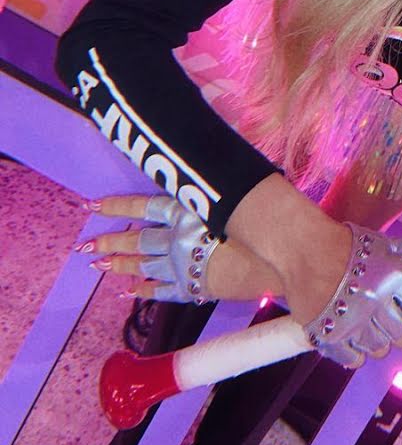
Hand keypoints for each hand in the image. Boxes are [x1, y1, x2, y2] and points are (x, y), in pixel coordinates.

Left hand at [76, 195, 280, 301]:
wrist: (272, 259)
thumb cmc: (261, 218)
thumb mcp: (237, 190)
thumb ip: (218, 179)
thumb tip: (210, 153)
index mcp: (187, 211)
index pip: (144, 206)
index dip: (117, 206)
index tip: (92, 205)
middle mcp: (177, 238)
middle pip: (137, 240)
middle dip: (110, 241)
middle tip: (86, 245)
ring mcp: (182, 265)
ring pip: (143, 264)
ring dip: (120, 264)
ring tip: (98, 263)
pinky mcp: (193, 288)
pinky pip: (162, 291)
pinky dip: (145, 290)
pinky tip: (130, 290)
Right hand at [303, 226, 401, 368]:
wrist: (305, 249)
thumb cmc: (353, 246)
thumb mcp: (396, 248)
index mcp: (396, 277)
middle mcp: (376, 301)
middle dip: (400, 326)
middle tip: (386, 309)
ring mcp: (351, 322)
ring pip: (381, 350)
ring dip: (377, 337)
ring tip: (365, 315)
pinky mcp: (329, 337)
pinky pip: (355, 360)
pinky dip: (355, 349)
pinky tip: (351, 328)